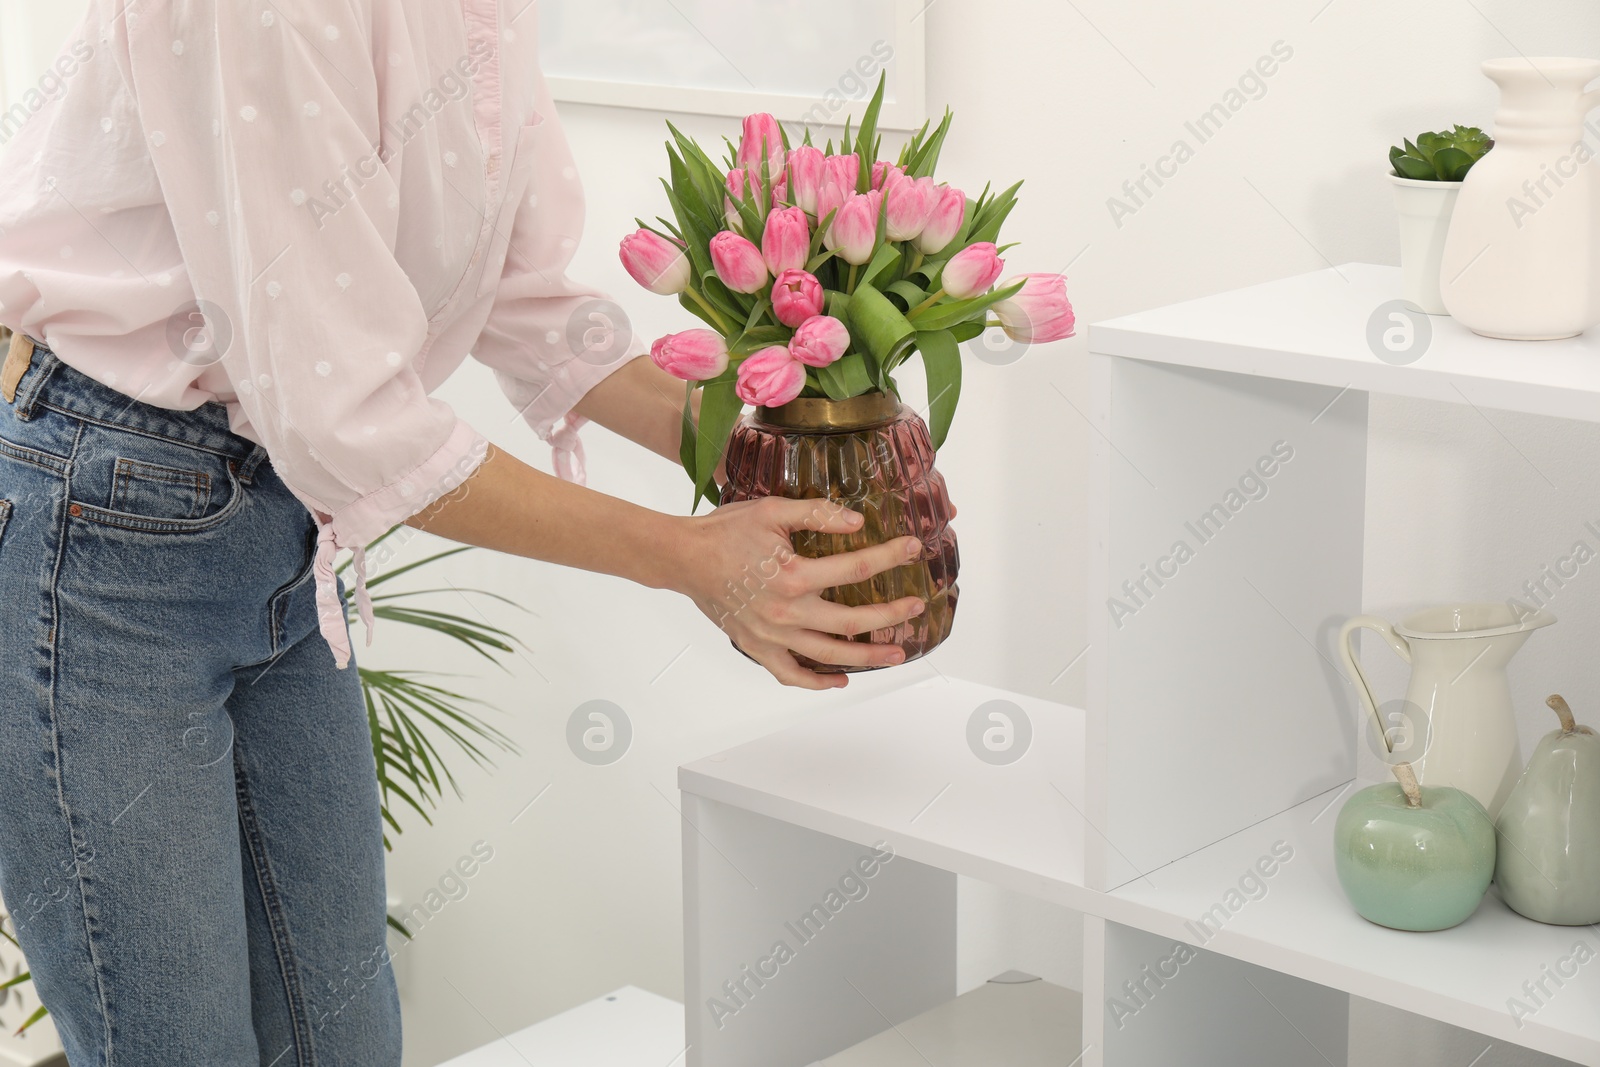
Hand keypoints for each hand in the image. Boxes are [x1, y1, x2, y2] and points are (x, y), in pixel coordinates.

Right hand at [670, 498, 926, 689]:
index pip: (856, 569)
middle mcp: (786, 612)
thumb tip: (856, 521)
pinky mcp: (757, 647)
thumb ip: (817, 514)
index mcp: (793, 576)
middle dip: (890, 616)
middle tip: (915, 609)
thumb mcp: (772, 510)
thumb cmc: (725, 532)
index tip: (913, 549)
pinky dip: (816, 681)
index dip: (889, 557)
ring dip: (866, 656)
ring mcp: (772, 635)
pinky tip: (839, 679)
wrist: (683, 558)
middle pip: (852, 621)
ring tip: (895, 653)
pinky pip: (790, 674)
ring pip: (829, 655)